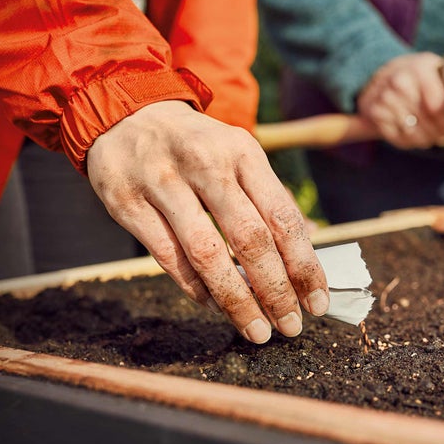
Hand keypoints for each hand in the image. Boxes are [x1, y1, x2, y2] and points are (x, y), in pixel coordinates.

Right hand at [87, 100, 328, 343]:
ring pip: (206, 253)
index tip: (318, 302)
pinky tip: (215, 305)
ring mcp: (162, 182)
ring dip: (236, 300)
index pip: (282, 217)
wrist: (128, 114)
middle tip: (291, 326)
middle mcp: (206, 164)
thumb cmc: (200, 147)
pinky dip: (194, 287)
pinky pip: (167, 256)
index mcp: (244, 152)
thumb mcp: (240, 155)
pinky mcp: (126, 202)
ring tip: (257, 329)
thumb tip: (308, 256)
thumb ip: (271, 201)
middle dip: (275, 290)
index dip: (304, 265)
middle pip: (249, 238)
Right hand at [357, 52, 443, 148]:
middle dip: (440, 135)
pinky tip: (415, 135)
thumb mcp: (440, 71)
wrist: (382, 76)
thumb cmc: (421, 77)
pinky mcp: (374, 113)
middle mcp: (399, 82)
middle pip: (427, 123)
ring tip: (432, 136)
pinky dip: (410, 142)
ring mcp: (384, 98)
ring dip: (427, 140)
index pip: (437, 106)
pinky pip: (398, 139)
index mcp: (420, 69)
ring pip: (413, 134)